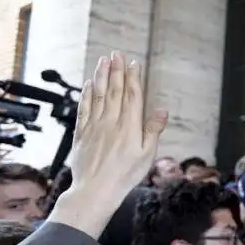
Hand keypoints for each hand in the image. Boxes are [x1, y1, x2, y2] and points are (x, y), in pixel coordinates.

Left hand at [49, 52, 167, 238]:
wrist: (95, 190)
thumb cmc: (125, 175)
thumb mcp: (147, 156)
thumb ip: (153, 130)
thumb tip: (161, 110)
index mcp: (129, 126)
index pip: (132, 96)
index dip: (133, 78)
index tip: (134, 63)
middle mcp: (110, 122)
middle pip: (114, 90)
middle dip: (117, 70)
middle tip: (117, 54)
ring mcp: (94, 126)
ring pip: (98, 95)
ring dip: (102, 76)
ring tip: (104, 61)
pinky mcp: (82, 133)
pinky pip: (84, 108)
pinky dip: (87, 94)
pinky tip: (90, 84)